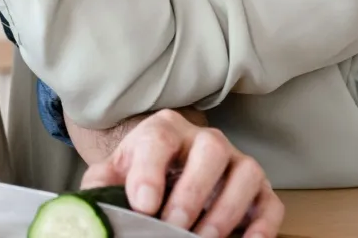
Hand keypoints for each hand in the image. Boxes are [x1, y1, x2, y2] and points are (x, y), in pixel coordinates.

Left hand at [81, 110, 282, 237]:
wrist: (162, 176)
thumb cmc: (138, 177)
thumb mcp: (112, 177)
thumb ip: (99, 188)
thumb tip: (87, 211)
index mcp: (163, 131)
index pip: (158, 140)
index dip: (150, 171)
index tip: (143, 204)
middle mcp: (204, 140)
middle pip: (211, 149)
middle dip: (193, 191)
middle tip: (174, 224)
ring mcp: (236, 163)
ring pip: (245, 173)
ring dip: (226, 210)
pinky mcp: (259, 190)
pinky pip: (270, 203)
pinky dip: (263, 225)